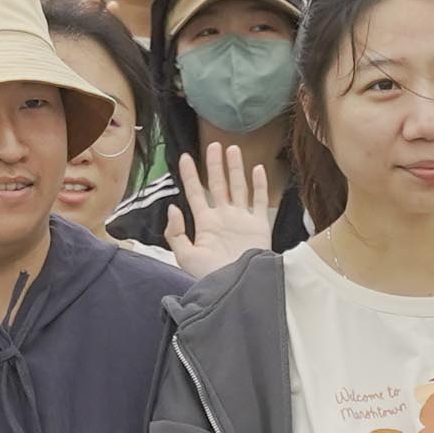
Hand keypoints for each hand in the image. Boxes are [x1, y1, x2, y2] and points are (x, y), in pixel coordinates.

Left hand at [175, 141, 281, 275]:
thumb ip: (176, 233)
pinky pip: (260, 200)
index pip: (195, 193)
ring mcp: (242, 220)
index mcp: (205, 223)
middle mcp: (224, 217)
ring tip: (232, 149)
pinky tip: (257, 169)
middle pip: (218, 185)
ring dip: (235, 168)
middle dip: (215, 165)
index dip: (189, 175)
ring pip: (238, 187)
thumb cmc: (211, 276)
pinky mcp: (259, 225)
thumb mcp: (185, 256)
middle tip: (213, 145)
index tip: (184, 157)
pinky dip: (259, 185)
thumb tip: (173, 207)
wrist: (238, 287)